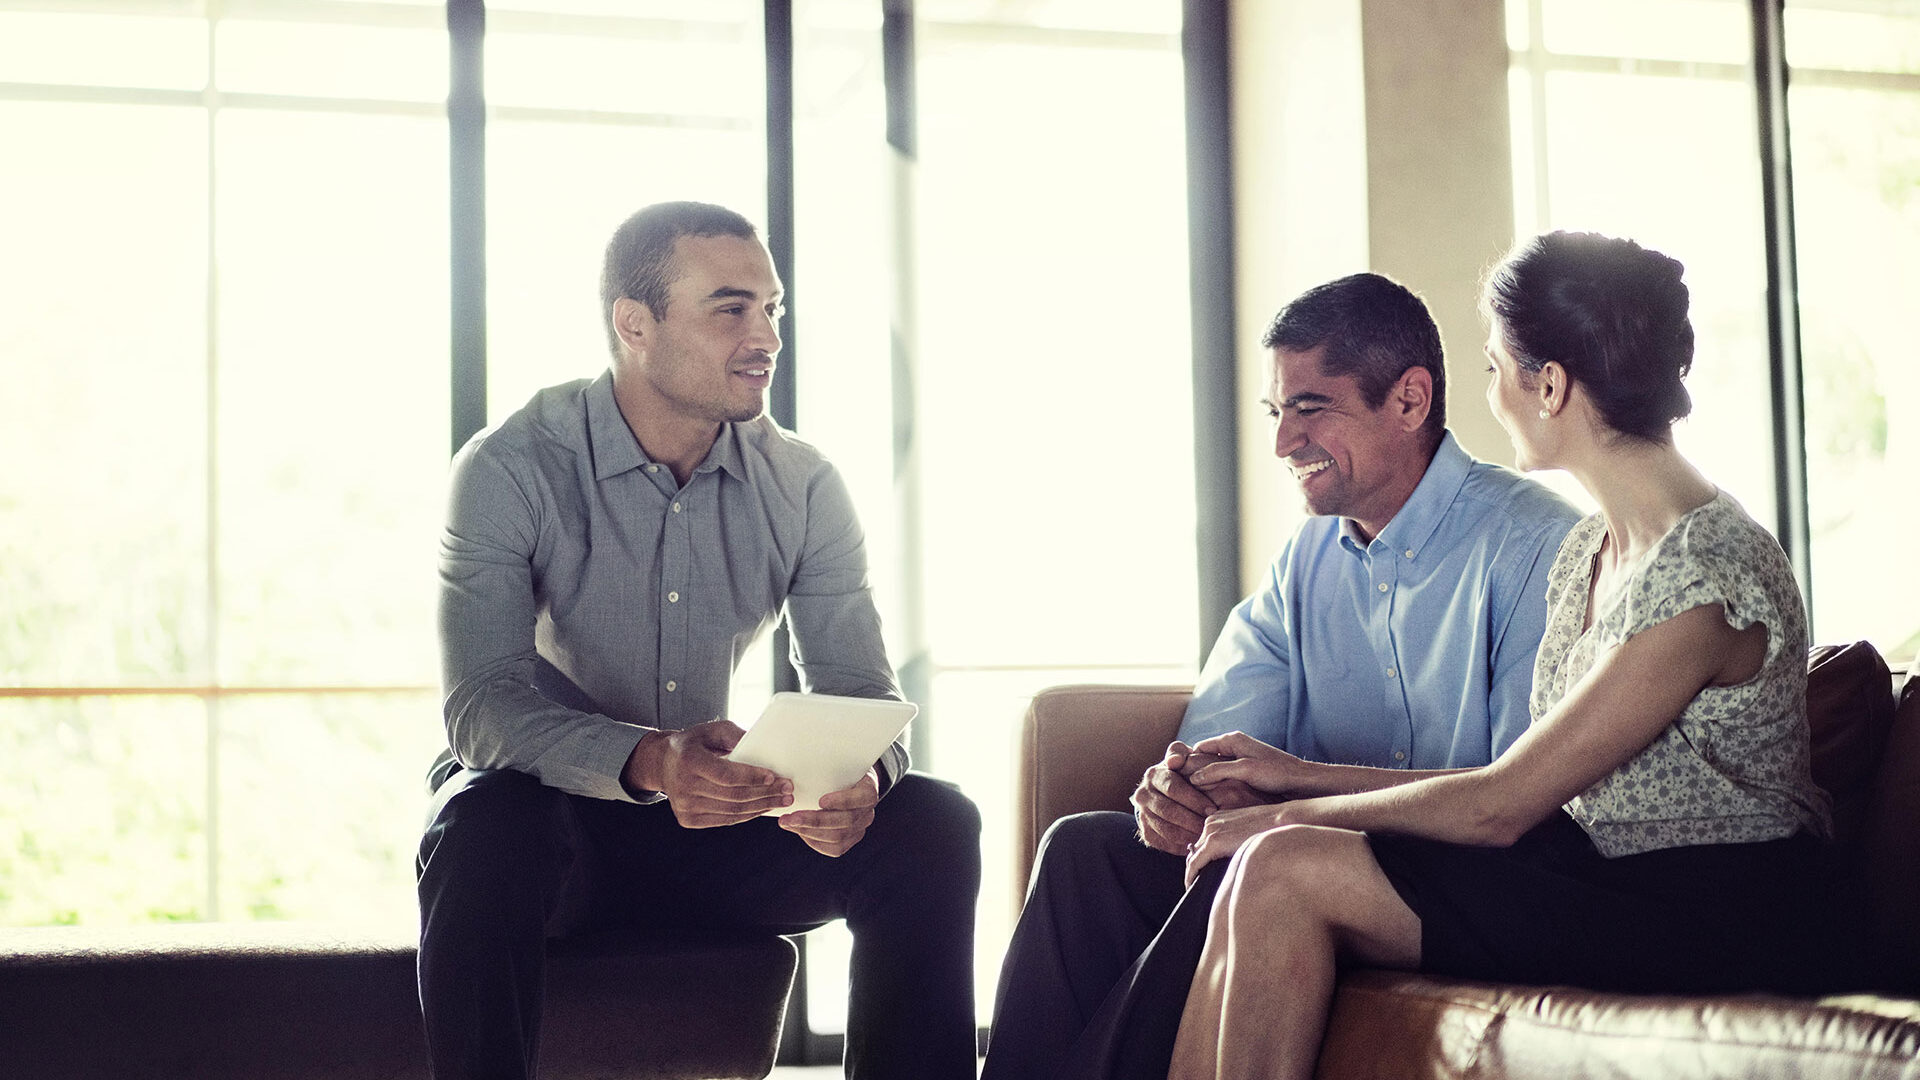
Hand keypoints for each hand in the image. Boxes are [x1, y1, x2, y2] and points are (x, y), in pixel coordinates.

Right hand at [623, 720, 792, 826]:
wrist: (663, 763)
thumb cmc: (695, 743)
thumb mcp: (713, 730)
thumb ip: (736, 735)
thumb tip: (762, 746)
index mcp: (689, 760)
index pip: (726, 775)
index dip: (752, 777)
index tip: (774, 777)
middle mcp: (683, 785)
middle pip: (733, 795)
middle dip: (766, 793)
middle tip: (788, 789)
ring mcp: (684, 806)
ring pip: (732, 811)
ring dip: (761, 807)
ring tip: (782, 800)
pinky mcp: (688, 819)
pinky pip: (725, 820)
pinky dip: (747, 815)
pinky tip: (763, 807)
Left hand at [779, 769, 879, 856]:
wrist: (851, 784)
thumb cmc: (840, 771)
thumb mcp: (838, 762)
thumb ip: (826, 765)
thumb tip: (799, 757)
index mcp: (869, 790)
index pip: (861, 798)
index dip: (842, 801)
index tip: (820, 801)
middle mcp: (868, 812)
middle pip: (845, 821)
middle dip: (814, 821)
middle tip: (789, 818)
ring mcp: (860, 828)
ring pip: (838, 838)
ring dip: (808, 831)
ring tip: (788, 823)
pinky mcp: (851, 840)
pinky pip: (834, 848)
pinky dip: (814, 841)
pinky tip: (800, 831)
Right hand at [1131, 741, 1217, 854]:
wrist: (1166, 791)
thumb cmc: (1183, 773)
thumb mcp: (1182, 758)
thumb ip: (1180, 753)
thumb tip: (1175, 760)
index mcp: (1153, 775)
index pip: (1173, 788)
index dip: (1194, 800)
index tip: (1212, 809)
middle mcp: (1143, 794)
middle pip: (1168, 811)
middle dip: (1192, 820)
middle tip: (1211, 826)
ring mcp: (1142, 814)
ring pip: (1165, 829)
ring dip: (1187, 835)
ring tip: (1206, 838)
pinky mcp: (1146, 832)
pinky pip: (1162, 842)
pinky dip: (1179, 846)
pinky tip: (1195, 845)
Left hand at [1184, 799, 1328, 886]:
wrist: (1282, 822)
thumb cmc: (1271, 831)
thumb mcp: (1249, 832)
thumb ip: (1236, 840)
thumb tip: (1231, 855)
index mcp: (1218, 819)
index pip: (1202, 844)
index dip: (1200, 861)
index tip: (1200, 875)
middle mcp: (1210, 823)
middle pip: (1196, 851)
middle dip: (1196, 868)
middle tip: (1196, 885)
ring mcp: (1211, 831)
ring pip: (1193, 857)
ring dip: (1193, 873)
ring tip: (1194, 888)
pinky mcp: (1214, 841)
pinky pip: (1194, 862)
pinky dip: (1190, 875)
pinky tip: (1191, 886)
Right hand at [1188, 732, 1315, 797]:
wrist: (1303, 781)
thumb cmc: (1277, 772)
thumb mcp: (1244, 769)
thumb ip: (1218, 770)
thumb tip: (1194, 778)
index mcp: (1230, 740)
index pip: (1198, 748)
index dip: (1185, 762)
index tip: (1175, 779)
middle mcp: (1232, 747)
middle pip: (1203, 759)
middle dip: (1193, 774)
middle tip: (1182, 792)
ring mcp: (1238, 760)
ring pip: (1212, 770)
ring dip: (1205, 783)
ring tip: (1194, 799)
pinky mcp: (1244, 772)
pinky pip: (1222, 777)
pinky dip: (1216, 787)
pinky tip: (1212, 801)